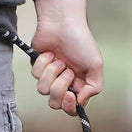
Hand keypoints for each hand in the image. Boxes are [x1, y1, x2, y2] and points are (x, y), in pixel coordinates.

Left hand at [31, 0, 102, 114]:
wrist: (63, 22)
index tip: (70, 95)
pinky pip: (36, 75)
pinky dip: (44, 63)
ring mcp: (49, 77)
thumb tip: (80, 103)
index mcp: (78, 87)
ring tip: (59, 59)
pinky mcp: (37, 68)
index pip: (71, 109)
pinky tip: (50, 53)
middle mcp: (63, 84)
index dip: (69, 106)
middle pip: (55, 103)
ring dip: (52, 72)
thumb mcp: (95, 66)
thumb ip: (94, 88)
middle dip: (59, 88)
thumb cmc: (81, 41)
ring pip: (43, 90)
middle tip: (67, 71)